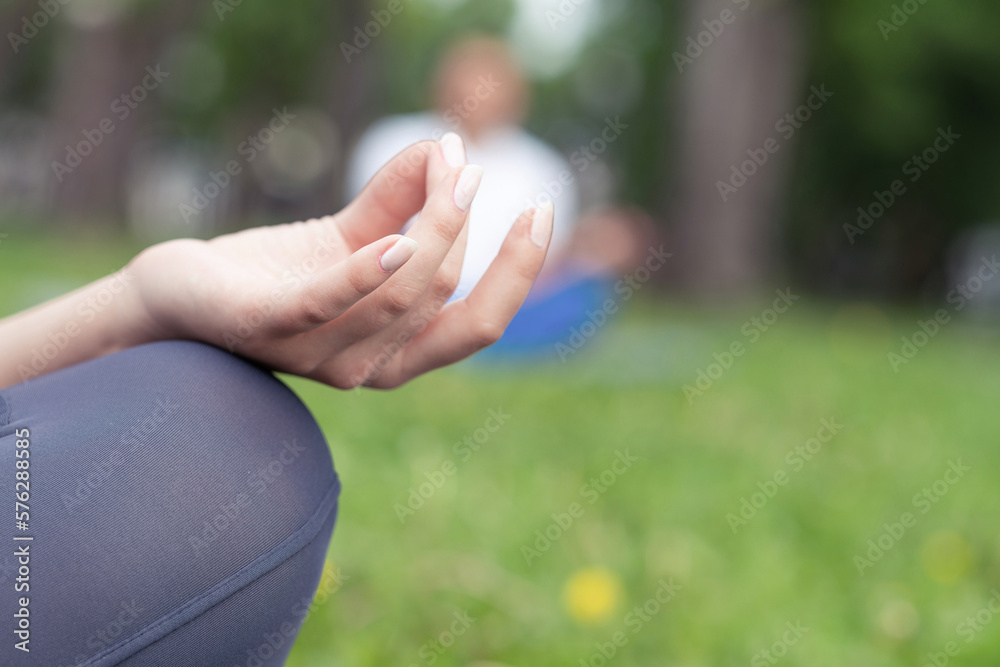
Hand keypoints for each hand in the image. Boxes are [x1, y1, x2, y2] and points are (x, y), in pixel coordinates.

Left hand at [127, 135, 553, 388]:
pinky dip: (364, 274)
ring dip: (432, 228)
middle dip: (460, 222)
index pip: (478, 325)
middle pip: (437, 292)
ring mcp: (316, 354)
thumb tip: (452, 152)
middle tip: (460, 161)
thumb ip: (401, 201)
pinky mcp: (266, 328)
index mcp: (394, 351)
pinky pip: (327, 304)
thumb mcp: (350, 234)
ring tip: (444, 168)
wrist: (183, 292)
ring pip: (397, 297)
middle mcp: (364, 366)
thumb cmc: (275, 270)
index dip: (517, 272)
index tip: (540, 209)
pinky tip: (392, 242)